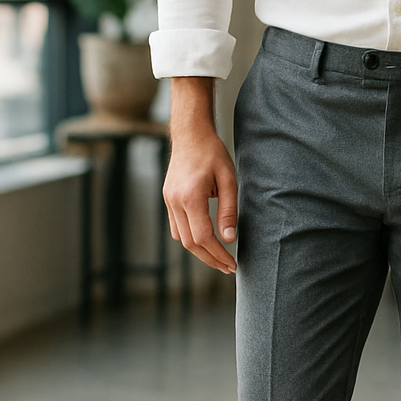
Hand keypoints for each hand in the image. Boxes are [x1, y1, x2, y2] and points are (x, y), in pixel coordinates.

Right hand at [163, 77, 237, 273]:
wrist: (190, 134)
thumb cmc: (213, 154)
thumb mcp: (229, 180)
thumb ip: (229, 211)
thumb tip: (230, 239)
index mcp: (191, 197)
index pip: (203, 237)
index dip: (218, 254)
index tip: (232, 263)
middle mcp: (175, 202)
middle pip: (190, 243)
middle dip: (210, 258)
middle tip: (228, 267)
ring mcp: (168, 201)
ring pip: (181, 238)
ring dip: (199, 251)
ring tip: (219, 257)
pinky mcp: (167, 199)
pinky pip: (176, 227)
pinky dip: (190, 237)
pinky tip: (205, 240)